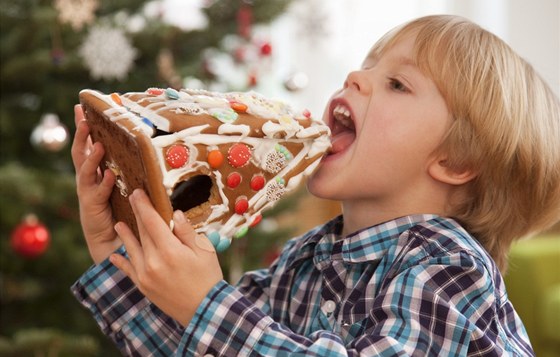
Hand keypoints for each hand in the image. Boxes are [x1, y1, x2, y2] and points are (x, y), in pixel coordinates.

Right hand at [71, 104, 120, 263]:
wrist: (110, 236)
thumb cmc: (117, 207)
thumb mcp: (120, 183)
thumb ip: (123, 167)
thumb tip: (137, 145)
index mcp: (93, 170)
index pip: (86, 144)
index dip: (83, 126)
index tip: (81, 106)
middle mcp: (87, 178)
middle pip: (80, 152)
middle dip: (81, 135)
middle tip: (83, 119)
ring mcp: (88, 191)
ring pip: (85, 170)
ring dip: (92, 157)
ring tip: (99, 145)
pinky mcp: (92, 206)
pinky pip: (98, 192)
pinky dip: (104, 183)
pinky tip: (111, 175)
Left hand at [110, 189, 223, 326]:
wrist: (204, 310)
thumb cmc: (208, 278)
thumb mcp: (204, 251)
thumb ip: (187, 232)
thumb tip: (175, 215)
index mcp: (170, 251)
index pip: (152, 221)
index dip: (143, 205)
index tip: (137, 193)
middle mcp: (153, 262)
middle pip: (142, 232)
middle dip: (136, 214)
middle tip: (131, 199)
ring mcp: (146, 275)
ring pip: (132, 249)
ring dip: (124, 236)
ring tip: (117, 224)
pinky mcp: (144, 287)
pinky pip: (128, 271)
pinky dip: (121, 263)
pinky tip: (114, 256)